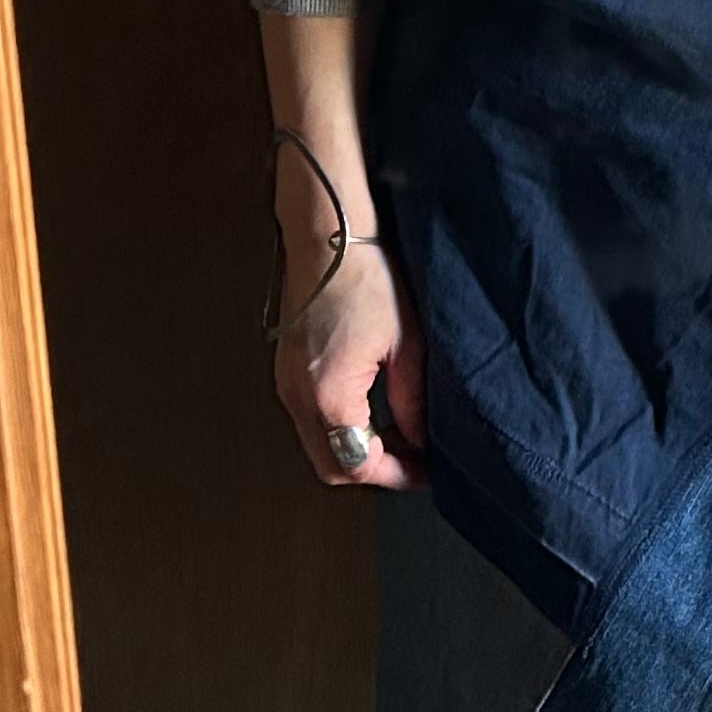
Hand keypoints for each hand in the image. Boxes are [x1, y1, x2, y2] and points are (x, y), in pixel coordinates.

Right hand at [273, 214, 429, 490]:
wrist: (327, 236)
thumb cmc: (366, 277)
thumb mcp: (407, 344)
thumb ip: (411, 401)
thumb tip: (421, 439)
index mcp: (328, 394)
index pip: (359, 464)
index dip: (397, 475)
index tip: (425, 473)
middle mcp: (298, 396)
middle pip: (332, 466)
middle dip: (375, 470)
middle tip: (414, 461)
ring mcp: (286, 384)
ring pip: (319, 445)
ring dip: (356, 450)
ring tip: (399, 435)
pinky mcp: (286, 370)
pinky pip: (310, 419)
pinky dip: (340, 428)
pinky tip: (373, 411)